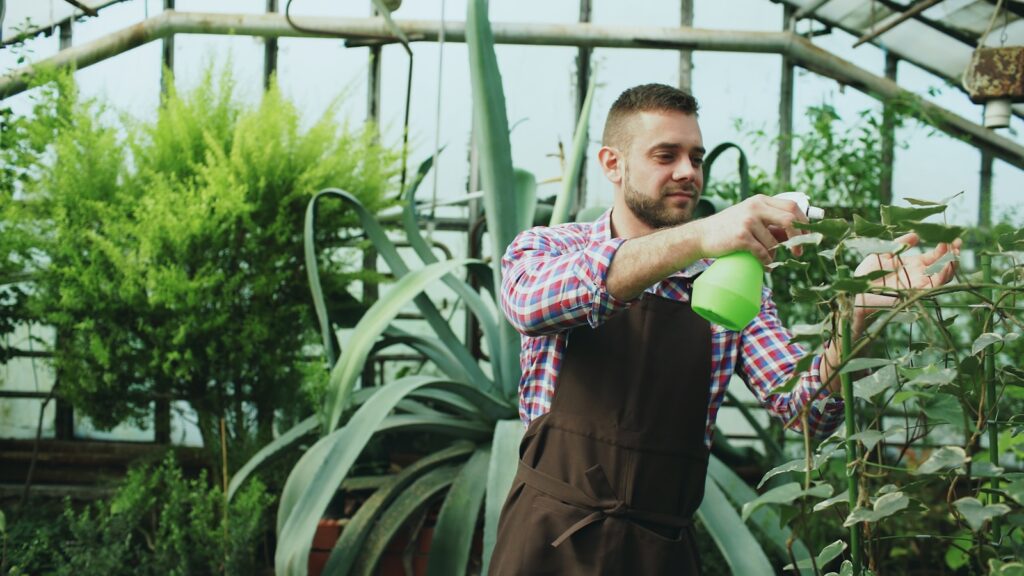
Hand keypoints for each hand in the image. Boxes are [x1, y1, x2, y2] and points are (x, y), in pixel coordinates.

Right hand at [692, 194, 808, 264]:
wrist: (701, 235)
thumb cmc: (728, 228)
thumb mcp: (749, 217)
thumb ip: (769, 222)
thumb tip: (793, 235)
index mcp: (760, 201)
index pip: (791, 207)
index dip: (803, 222)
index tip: (806, 236)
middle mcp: (755, 208)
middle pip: (789, 220)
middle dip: (798, 238)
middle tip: (799, 252)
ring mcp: (748, 221)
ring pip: (774, 242)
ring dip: (775, 255)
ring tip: (769, 260)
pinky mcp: (741, 237)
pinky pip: (763, 252)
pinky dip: (767, 262)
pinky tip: (765, 265)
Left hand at [853, 232, 961, 321]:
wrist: (857, 292)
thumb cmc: (866, 274)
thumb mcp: (884, 253)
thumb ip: (900, 244)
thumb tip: (916, 234)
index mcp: (913, 266)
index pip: (935, 256)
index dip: (943, 246)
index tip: (948, 235)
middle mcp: (920, 276)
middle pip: (943, 265)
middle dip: (953, 253)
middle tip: (958, 240)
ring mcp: (920, 285)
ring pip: (944, 275)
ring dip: (952, 263)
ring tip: (956, 249)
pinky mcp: (917, 293)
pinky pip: (935, 285)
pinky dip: (944, 274)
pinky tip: (948, 263)